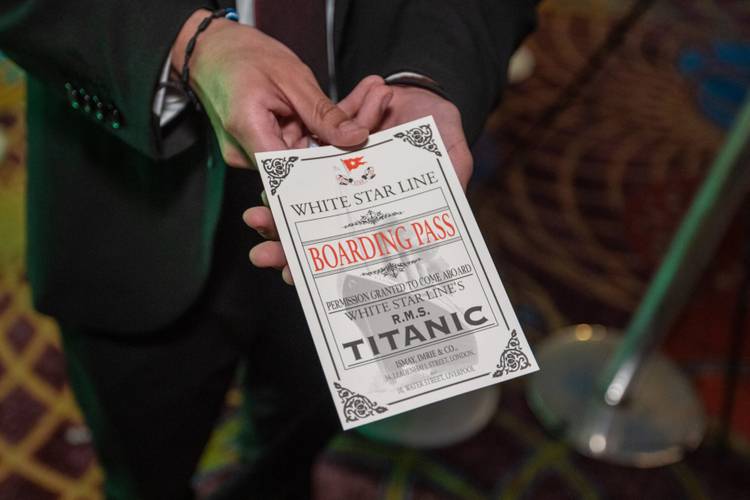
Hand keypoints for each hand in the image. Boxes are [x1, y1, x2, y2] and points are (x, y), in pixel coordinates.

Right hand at [171, 10, 390, 164]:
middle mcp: (250, 153)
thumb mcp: (291, 78)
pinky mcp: (269, 145)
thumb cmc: (242, 56)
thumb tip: (356, 138)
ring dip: (342, 127)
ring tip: (375, 94)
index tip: (367, 156)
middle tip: (382, 102)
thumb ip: (323, 114)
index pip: (296, 175)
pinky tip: (357, 102)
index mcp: (250, 134)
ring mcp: (259, 152)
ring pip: (311, 151)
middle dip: (349, 137)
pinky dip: (326, 125)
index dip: (332, 171)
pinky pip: (303, 142)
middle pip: (309, 162)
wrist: (211, 49)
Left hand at [244, 81, 471, 284]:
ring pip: (300, 199)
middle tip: (261, 255)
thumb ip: (450, 184)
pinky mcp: (325, 147)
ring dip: (275, 208)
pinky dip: (285, 172)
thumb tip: (442, 218)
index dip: (323, 265)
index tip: (294, 278)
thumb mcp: (453, 160)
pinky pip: (302, 160)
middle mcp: (354, 199)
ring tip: (256, 217)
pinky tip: (267, 183)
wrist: (421, 90)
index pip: (348, 247)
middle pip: (315, 229)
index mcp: (381, 212)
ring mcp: (338, 174)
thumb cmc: (443, 132)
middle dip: (290, 241)